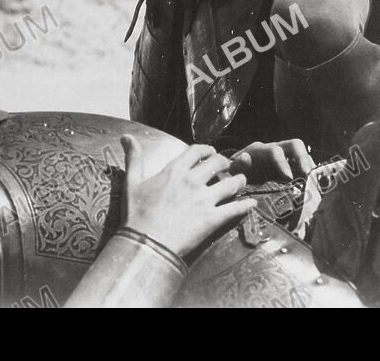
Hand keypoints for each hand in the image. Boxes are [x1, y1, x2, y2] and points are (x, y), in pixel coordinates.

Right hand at [121, 136, 255, 257]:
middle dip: (225, 162)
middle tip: (227, 166)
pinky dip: (247, 206)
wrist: (146, 243)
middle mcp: (193, 181)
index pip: (197, 151)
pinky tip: (253, 204)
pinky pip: (236, 209)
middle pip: (218, 163)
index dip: (207, 149)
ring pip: (232, 183)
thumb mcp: (132, 182)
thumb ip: (133, 158)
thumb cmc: (137, 214)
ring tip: (241, 181)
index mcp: (175, 170)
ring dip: (239, 180)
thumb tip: (126, 137)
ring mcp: (205, 200)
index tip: (210, 152)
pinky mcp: (213, 219)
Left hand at [228, 139, 314, 183]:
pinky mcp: (292, 169)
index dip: (283, 162)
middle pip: (294, 145)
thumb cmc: (233, 175)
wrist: (236, 178)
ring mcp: (285, 159)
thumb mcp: (231, 172)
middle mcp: (274, 150)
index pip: (275, 151)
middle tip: (308, 175)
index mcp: (259, 151)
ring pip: (303, 155)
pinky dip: (311, 175)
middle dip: (303, 159)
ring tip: (315, 183)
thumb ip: (237, 166)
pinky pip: (305, 167)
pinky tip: (314, 187)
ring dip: (310, 168)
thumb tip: (246, 157)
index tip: (288, 177)